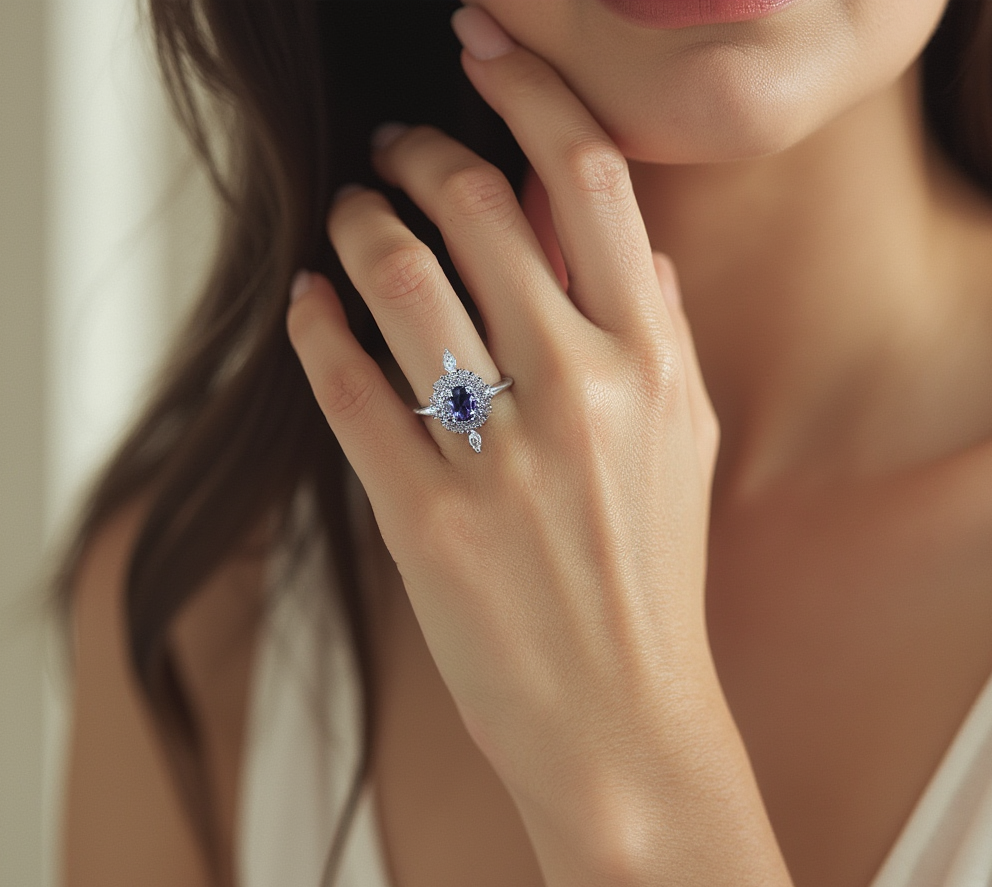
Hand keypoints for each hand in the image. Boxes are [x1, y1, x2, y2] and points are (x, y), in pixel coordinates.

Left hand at [287, 6, 718, 831]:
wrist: (619, 715)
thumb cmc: (650, 578)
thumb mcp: (685, 442)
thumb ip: (660, 329)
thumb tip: (623, 236)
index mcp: (651, 364)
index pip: (591, 179)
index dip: (530, 94)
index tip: (486, 54)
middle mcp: (578, 392)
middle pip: (476, 208)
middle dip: (417, 154)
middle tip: (391, 152)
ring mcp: (496, 455)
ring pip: (397, 281)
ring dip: (355, 224)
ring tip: (343, 214)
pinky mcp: (422, 517)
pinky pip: (349, 385)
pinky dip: (315, 325)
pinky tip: (306, 303)